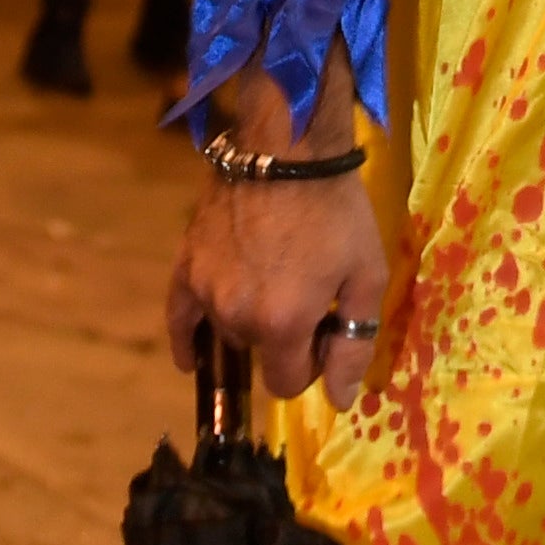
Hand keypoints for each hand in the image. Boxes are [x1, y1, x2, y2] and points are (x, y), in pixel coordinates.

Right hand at [164, 85, 393, 409]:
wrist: (288, 144)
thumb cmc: (335, 208)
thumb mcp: (366, 274)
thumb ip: (353, 343)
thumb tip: (338, 401)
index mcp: (282, 324)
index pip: (286, 383)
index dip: (310, 365)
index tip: (324, 333)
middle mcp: (236, 315)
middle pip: (258, 355)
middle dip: (283, 340)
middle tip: (305, 298)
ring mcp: (206, 289)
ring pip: (228, 331)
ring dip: (249, 323)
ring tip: (272, 286)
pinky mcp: (187, 263)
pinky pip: (178, 315)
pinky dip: (186, 339)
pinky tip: (190, 359)